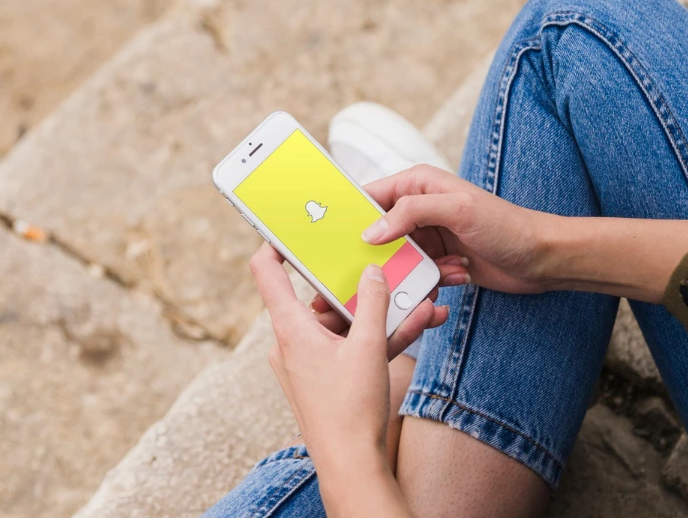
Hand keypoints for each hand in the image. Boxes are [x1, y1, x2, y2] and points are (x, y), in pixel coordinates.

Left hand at [250, 244, 443, 465]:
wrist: (352, 464)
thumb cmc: (350, 410)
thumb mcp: (369, 347)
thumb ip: (373, 303)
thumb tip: (372, 272)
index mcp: (290, 328)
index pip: (267, 271)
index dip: (276, 242)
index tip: (294, 223)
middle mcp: (293, 342)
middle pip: (320, 296)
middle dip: (359, 282)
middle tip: (383, 260)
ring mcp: (310, 360)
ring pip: (345, 322)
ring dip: (381, 311)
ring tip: (420, 297)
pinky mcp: (327, 376)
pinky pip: (352, 345)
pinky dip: (380, 335)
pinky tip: (418, 322)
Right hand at [362, 165, 556, 294]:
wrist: (543, 259)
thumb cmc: (507, 225)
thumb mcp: (458, 210)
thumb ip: (411, 213)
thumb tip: (371, 231)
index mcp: (418, 184)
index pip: (371, 197)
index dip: (351, 217)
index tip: (334, 241)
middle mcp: (419, 209)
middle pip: (378, 235)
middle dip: (379, 256)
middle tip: (378, 272)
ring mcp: (428, 237)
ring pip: (397, 261)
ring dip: (412, 273)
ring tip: (441, 269)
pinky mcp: (438, 262)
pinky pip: (417, 277)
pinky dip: (432, 282)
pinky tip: (459, 274)